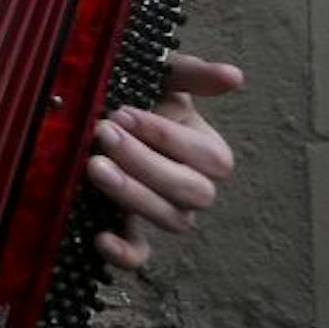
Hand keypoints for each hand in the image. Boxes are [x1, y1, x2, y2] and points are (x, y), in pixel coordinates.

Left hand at [88, 52, 243, 269]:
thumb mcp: (159, 76)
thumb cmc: (136, 94)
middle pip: (192, 191)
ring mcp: (164, 211)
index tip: (123, 112)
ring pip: (171, 219)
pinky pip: (139, 254)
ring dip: (133, 195)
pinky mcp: (131, 230)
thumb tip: (234, 76)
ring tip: (94, 166)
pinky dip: (124, 253)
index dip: (167, 137)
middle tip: (103, 133)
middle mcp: (192, 187)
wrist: (95, 113)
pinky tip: (100, 237)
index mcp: (205, 151)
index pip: (208, 158)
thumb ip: (192, 73)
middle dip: (145, 162)